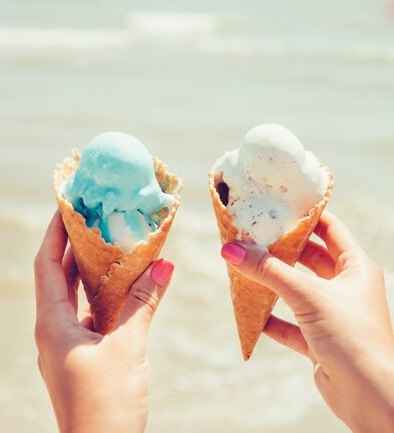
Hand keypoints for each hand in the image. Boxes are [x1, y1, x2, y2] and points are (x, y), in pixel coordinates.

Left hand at [34, 211, 173, 432]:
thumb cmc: (106, 408)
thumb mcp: (128, 348)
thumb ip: (144, 303)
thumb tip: (163, 264)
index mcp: (53, 324)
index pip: (47, 265)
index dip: (55, 232)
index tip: (67, 203)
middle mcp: (54, 330)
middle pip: (59, 276)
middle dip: (76, 245)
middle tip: (96, 215)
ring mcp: (67, 345)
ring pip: (77, 296)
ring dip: (93, 270)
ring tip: (114, 241)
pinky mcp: (82, 357)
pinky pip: (91, 315)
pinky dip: (107, 296)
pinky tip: (128, 285)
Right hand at [221, 211, 393, 432]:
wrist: (370, 398)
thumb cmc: (353, 339)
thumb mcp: (308, 296)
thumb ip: (269, 272)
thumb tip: (232, 250)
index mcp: (357, 267)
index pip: (329, 228)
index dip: (305, 215)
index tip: (277, 204)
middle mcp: (347, 288)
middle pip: (310, 257)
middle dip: (282, 249)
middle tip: (254, 235)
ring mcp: (333, 314)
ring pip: (298, 290)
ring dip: (274, 282)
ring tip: (247, 267)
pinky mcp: (320, 341)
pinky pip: (292, 324)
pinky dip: (273, 319)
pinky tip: (253, 314)